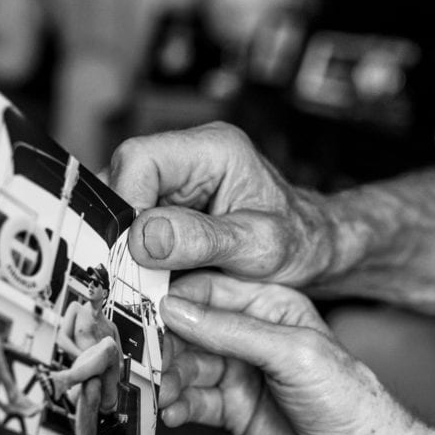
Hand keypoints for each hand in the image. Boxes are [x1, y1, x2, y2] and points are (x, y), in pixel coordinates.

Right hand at [107, 122, 334, 286]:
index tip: (133, 254)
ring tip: (144, 285)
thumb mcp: (259, 247)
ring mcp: (175, 183)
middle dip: (123, 232)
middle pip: (121, 181)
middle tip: (133, 278)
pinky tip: (150, 283)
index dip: (125, 205)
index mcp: (213, 149)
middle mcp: (187, 157)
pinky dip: (137, 259)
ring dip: (127, 248)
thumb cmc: (300, 243)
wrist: (313, 252)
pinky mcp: (168, 208)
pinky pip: (134, 229)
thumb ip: (203, 240)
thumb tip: (143, 238)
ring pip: (122, 208)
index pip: (140, 159)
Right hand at [158, 272, 421, 434]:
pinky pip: (194, 402)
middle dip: (164, 346)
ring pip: (188, 368)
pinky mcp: (233, 409)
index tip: (139, 310)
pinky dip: (179, 407)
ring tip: (158, 394)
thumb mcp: (292, 353)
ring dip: (168, 381)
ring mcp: (241, 372)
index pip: (209, 290)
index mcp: (272, 305)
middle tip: (142, 361)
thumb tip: (175, 310)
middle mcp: (252, 335)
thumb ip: (231, 330)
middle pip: (190, 330)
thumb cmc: (347, 401)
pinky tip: (171, 414)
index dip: (173, 298)